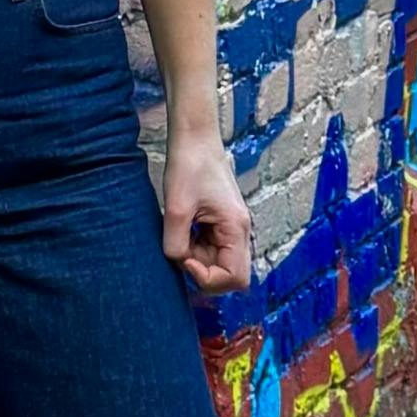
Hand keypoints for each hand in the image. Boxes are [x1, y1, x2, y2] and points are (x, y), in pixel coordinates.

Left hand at [159, 129, 252, 294]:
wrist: (194, 138)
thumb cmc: (189, 166)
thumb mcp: (176, 209)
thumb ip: (175, 244)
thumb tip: (178, 263)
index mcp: (236, 227)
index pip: (235, 278)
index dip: (208, 278)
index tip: (186, 260)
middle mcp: (240, 230)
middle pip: (230, 274)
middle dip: (203, 271)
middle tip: (181, 250)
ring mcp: (232, 227)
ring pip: (220, 263)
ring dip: (197, 258)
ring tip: (180, 234)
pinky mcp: (222, 222)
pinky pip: (213, 248)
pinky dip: (196, 247)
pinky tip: (184, 228)